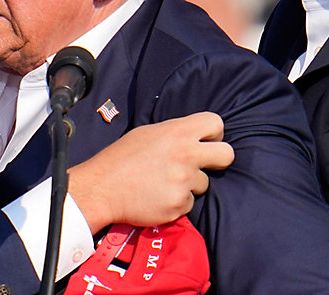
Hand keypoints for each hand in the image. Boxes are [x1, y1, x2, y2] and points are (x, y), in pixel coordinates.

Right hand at [68, 112, 233, 232]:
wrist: (101, 188)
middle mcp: (186, 155)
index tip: (204, 142)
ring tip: (163, 183)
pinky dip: (176, 202)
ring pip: (203, 184)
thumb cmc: (121, 158)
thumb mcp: (147, 133)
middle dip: (219, 160)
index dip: (213, 134)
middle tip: (202, 165)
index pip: (216, 123)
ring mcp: (184, 181)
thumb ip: (174, 134)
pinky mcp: (179, 204)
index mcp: (178, 132)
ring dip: (188, 185)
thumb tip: (192, 137)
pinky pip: (188, 203)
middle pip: (227, 155)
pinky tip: (157, 197)